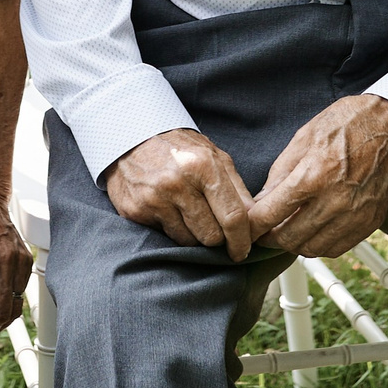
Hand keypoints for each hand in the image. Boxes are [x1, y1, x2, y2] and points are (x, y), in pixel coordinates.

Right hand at [104, 129, 258, 259]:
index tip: (243, 251)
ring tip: (189, 214)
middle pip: (212, 236)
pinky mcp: (136, 211)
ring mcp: (154, 198)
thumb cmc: (180, 148)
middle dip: (216, 237)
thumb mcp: (214, 156)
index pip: (232, 217)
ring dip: (194, 234)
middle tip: (212, 224)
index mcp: (203, 166)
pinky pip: (166, 237)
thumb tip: (256, 222)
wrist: (131, 137)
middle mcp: (177, 183)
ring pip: (189, 241)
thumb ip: (237, 189)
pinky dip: (173, 229)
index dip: (241, 241)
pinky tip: (169, 211)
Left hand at [245, 96, 387, 258]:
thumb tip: (263, 200)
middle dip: (270, 237)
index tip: (247, 225)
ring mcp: (355, 215)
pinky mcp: (369, 222)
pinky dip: (320, 245)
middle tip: (264, 230)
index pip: (271, 214)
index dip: (253, 224)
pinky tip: (313, 232)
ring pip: (313, 248)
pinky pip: (337, 248)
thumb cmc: (349, 122)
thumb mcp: (305, 137)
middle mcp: (335, 201)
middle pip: (290, 238)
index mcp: (314, 175)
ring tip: (287, 231)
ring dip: (295, 244)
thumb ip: (281, 172)